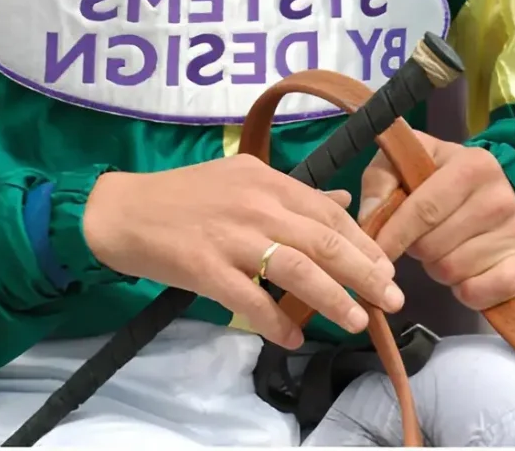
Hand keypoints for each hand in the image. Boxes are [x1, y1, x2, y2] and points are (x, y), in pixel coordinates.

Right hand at [82, 157, 404, 350]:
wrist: (122, 211)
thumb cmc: (183, 197)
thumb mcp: (239, 180)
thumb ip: (291, 193)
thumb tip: (343, 203)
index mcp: (262, 178)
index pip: (326, 212)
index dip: (363, 244)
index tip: (388, 270)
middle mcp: (251, 203)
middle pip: (321, 241)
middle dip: (364, 274)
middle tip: (392, 301)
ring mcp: (229, 236)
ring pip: (296, 270)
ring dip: (333, 299)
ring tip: (356, 321)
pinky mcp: (206, 267)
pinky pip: (253, 301)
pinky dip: (278, 322)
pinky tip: (293, 336)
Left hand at [359, 129, 514, 310]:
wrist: (488, 196)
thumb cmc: (434, 178)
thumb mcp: (402, 166)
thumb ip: (379, 183)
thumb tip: (370, 218)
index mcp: (470, 163)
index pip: (423, 209)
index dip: (394, 233)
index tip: (376, 249)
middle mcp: (501, 194)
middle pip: (437, 244)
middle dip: (417, 250)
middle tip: (420, 241)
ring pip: (455, 270)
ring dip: (439, 269)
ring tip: (444, 250)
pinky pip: (484, 292)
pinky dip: (466, 292)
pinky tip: (465, 274)